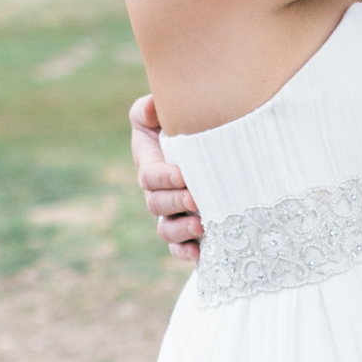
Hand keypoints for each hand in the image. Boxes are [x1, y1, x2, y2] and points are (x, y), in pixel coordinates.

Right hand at [130, 93, 202, 261]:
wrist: (213, 141)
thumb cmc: (187, 123)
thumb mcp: (165, 113)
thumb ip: (149, 109)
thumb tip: (151, 108)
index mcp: (151, 164)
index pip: (150, 175)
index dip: (163, 178)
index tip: (182, 175)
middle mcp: (158, 192)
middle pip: (157, 204)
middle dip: (176, 203)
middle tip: (196, 199)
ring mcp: (172, 213)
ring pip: (166, 229)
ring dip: (180, 231)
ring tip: (200, 227)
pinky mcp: (188, 229)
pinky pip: (179, 247)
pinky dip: (185, 252)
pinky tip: (199, 254)